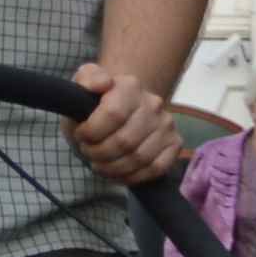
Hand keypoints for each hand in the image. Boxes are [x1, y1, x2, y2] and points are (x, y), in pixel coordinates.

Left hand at [66, 62, 183, 187]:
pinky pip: (155, 169)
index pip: (113, 115)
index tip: (81, 135)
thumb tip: (102, 83)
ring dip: (112, 168)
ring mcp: (166, 125)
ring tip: (99, 163)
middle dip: (98, 153)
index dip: (91, 132)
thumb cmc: (94, 103)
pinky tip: (117, 172)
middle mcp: (153, 104)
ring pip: (139, 158)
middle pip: (125, 142)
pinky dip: (132, 176)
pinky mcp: (175, 143)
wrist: (116, 110)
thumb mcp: (81, 86)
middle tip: (88, 151)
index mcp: (130, 86)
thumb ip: (86, 80)